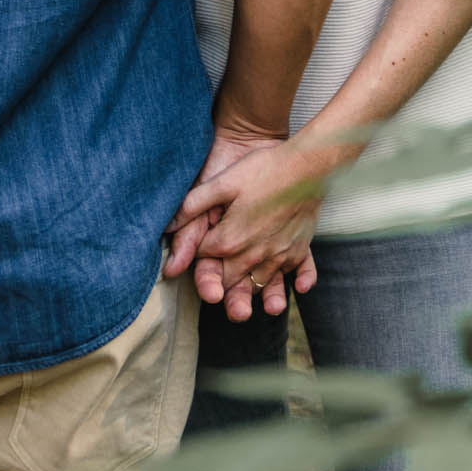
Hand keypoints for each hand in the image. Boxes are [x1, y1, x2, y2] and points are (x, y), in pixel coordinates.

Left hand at [172, 133, 329, 319]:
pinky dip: (299, 282)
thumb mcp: (221, 182)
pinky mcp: (299, 250)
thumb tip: (166, 226)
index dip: (199, 255)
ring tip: (242, 307)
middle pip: (230, 282)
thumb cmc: (261, 169)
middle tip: (214, 294)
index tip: (198, 249)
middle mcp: (254, 256)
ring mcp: (279, 255)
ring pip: (260, 285)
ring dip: (251, 294)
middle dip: (219, 287)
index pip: (206, 260)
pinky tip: (298, 288)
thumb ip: (192, 206)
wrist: (305, 163)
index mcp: (229, 241)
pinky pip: (300, 273)